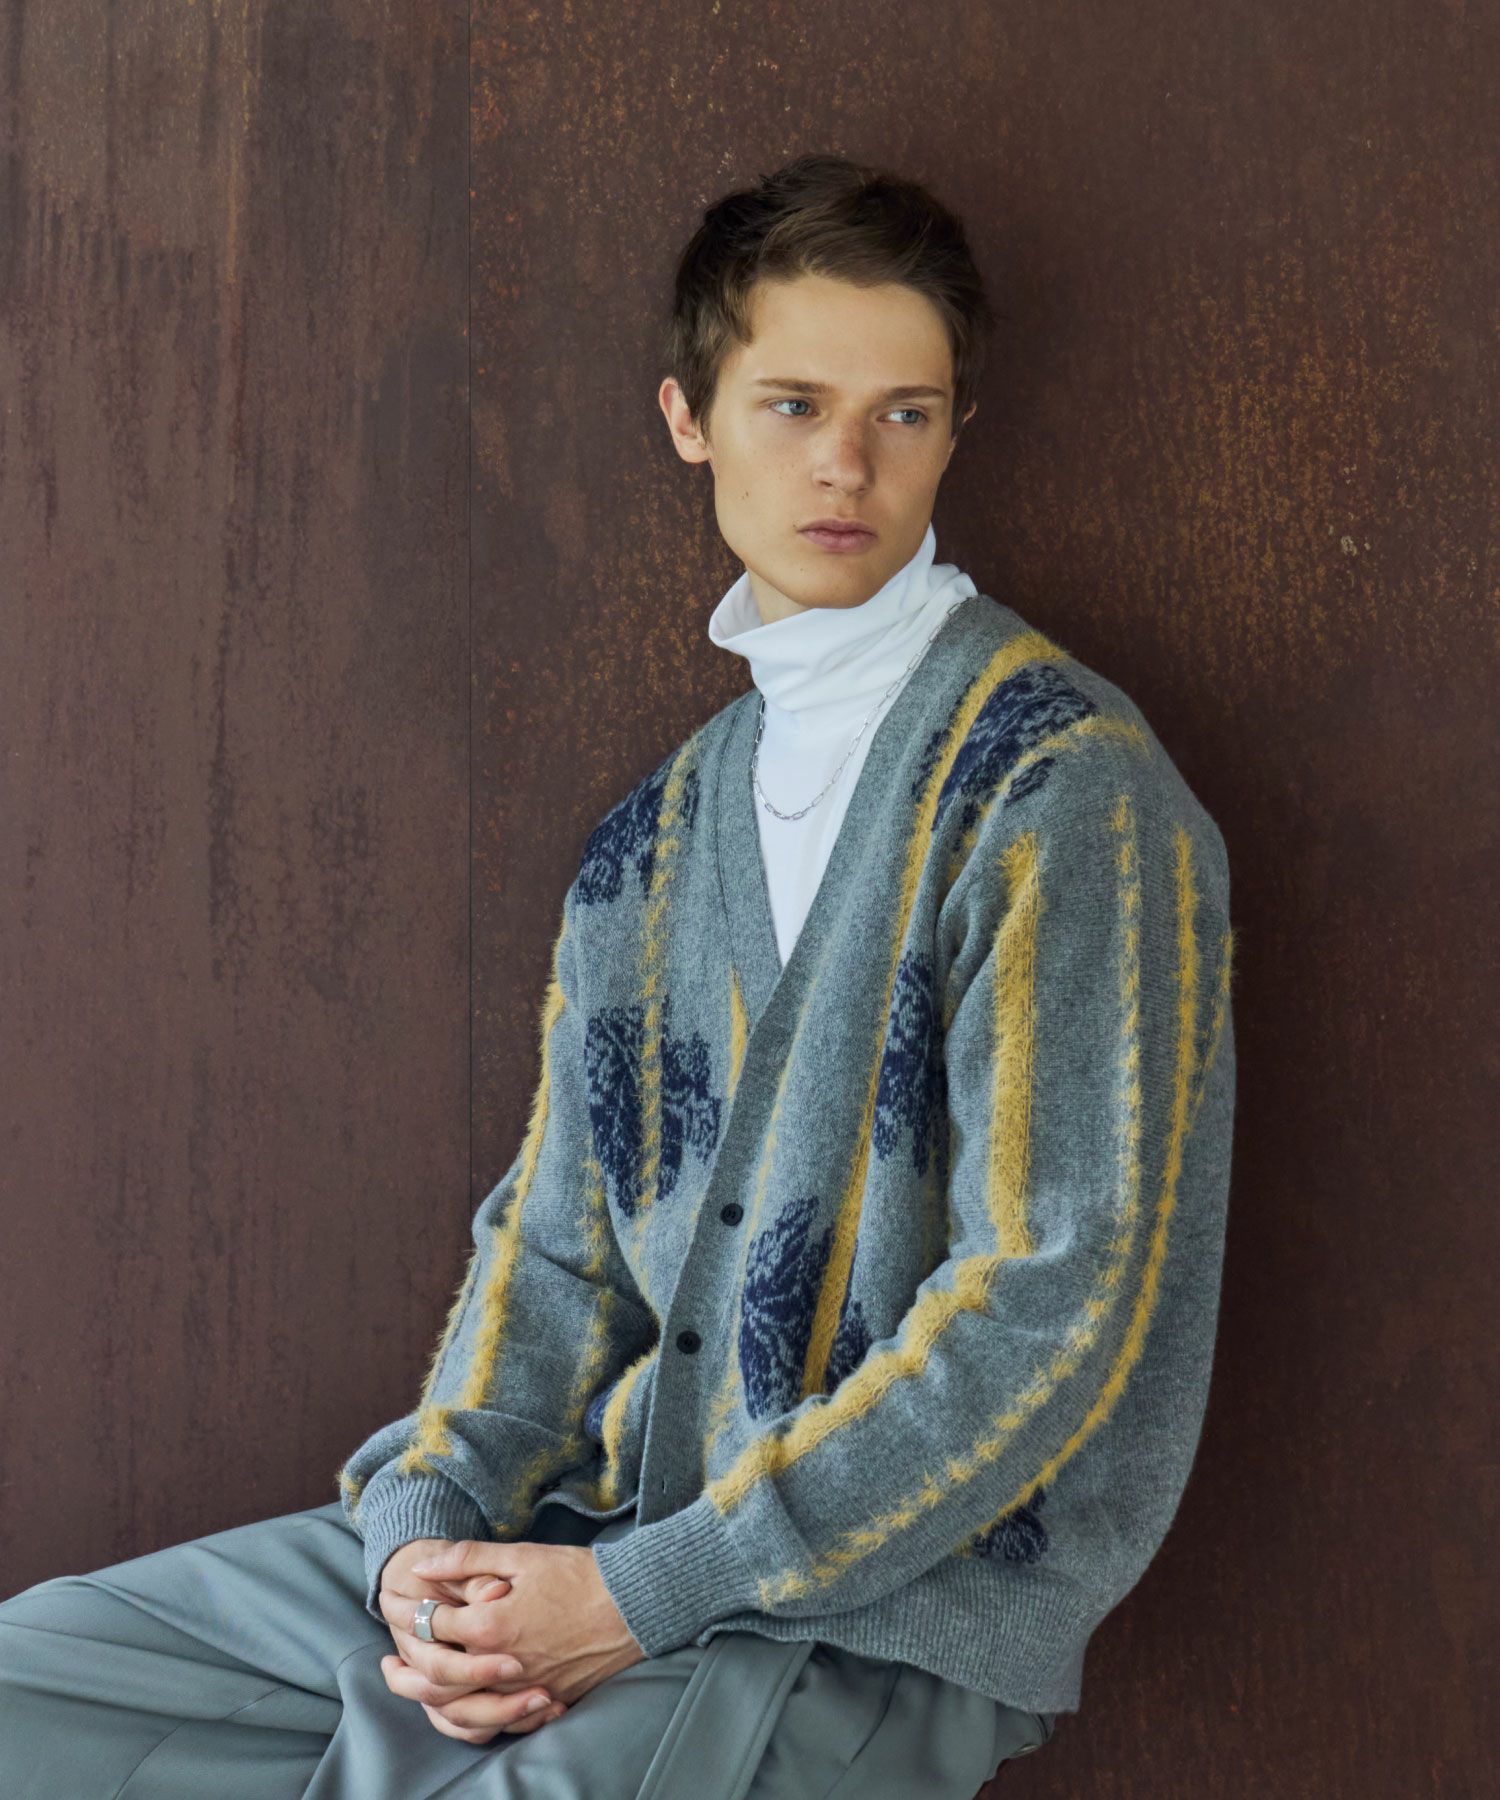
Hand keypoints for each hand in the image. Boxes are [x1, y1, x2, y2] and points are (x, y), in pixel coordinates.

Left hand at [388, 1538, 646, 1731]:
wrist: (634, 1605)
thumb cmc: (580, 1575)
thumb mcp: (522, 1556)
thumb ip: (467, 1560)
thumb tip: (422, 1566)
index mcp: (491, 1626)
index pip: (431, 1625)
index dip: (404, 1610)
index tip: (389, 1600)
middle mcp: (501, 1666)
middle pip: (435, 1678)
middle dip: (403, 1667)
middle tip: (384, 1659)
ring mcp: (523, 1689)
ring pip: (460, 1709)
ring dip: (429, 1699)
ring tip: (412, 1687)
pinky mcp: (545, 1700)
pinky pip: (498, 1722)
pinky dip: (472, 1717)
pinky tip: (460, 1704)